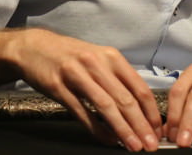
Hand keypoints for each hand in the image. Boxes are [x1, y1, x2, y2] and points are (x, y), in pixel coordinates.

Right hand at [11, 29, 161, 151]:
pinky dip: (97, 129)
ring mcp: (77, 75)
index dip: (151, 111)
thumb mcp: (98, 59)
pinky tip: (108, 140)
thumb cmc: (70, 56)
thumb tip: (139, 108)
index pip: (139, 87)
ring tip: (133, 145)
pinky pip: (82, 113)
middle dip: (141, 125)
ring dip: (122, 129)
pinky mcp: (59, 87)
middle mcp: (96, 63)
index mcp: (111, 57)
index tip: (158, 129)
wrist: (34, 47)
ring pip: (106, 106)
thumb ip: (117, 79)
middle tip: (151, 144)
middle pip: (125, 99)